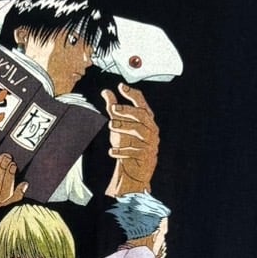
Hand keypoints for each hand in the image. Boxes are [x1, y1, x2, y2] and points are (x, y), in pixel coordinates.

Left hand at [100, 82, 158, 196]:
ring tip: (110, 126)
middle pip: (142, 116)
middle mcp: (151, 129)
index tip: (121, 86)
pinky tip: (111, 151)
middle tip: (113, 110)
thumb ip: (114, 109)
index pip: (141, 103)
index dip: (132, 94)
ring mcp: (150, 143)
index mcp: (146, 120)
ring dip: (124, 127)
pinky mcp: (146, 156)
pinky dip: (122, 151)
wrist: (136, 171)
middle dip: (128, 111)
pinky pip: (135, 151)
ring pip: (140, 131)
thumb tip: (106, 91)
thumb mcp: (119, 126)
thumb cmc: (129, 144)